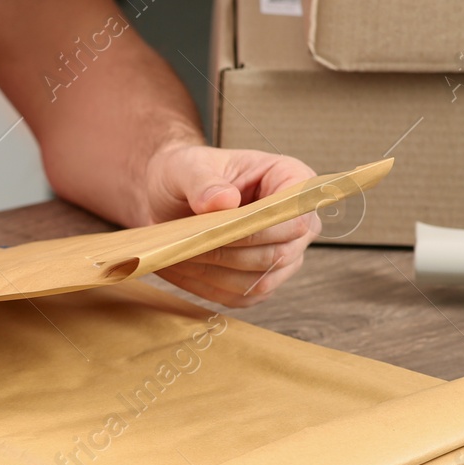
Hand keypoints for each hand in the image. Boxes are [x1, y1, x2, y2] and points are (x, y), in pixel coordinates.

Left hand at [142, 143, 319, 307]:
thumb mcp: (185, 167)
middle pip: (282, 253)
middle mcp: (295, 220)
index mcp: (290, 178)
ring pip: (262, 281)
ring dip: (217, 273)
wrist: (166, 197)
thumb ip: (203, 181)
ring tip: (182, 254)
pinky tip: (184, 269)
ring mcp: (282, 254)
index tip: (222, 226)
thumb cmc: (184, 173)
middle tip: (191, 242)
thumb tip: (223, 201)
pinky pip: (242, 296)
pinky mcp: (259, 280)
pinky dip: (209, 287)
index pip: (297, 214)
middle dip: (232, 252)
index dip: (264, 226)